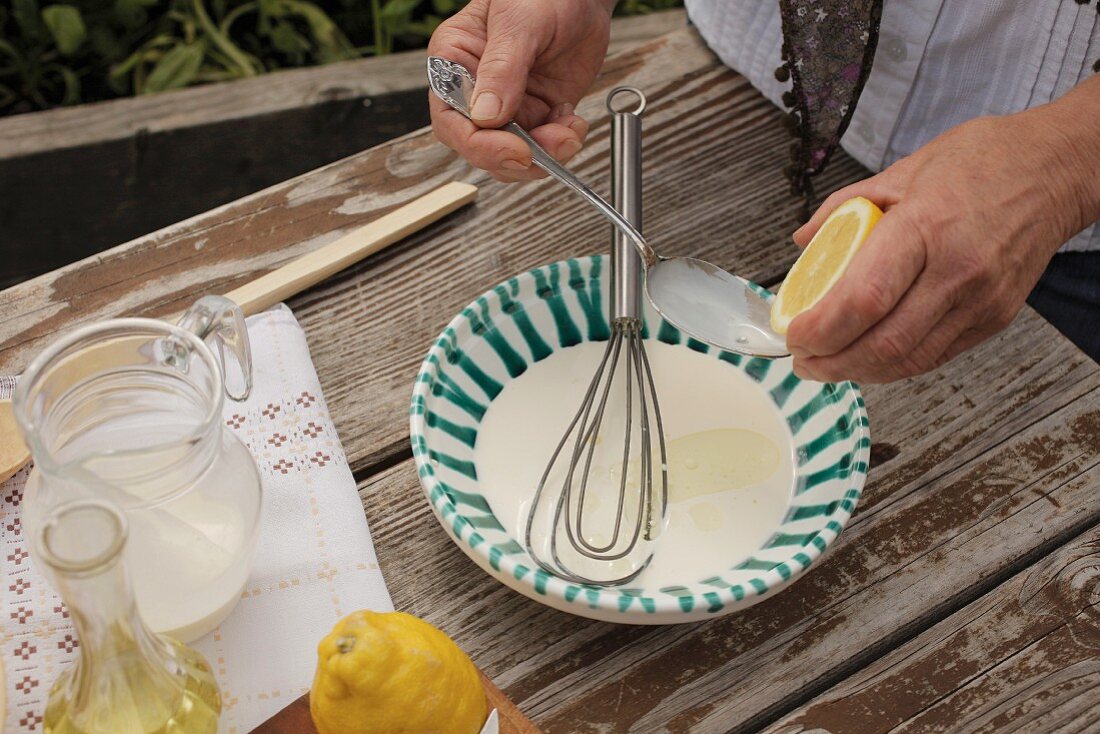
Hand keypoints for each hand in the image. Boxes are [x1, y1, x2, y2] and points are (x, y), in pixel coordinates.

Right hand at [427, 0, 612, 181]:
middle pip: (479, 146)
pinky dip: (561, 144)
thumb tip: (486, 116)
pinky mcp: (538, 112)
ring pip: (512, 155)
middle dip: (513, 158)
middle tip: (544, 154)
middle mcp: (477, 89)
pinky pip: (543, 146)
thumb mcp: (518, 22)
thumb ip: (502, 68)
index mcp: (455, 62)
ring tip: (568, 133)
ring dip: (543, 156)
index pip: (450, 120)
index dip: (478, 144)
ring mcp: (509, 104)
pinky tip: (573, 122)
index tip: (513, 150)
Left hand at [785, 97, 1099, 383]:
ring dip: (858, 372)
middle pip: (883, 342)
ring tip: (825, 365)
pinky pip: (934, 356)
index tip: (791, 334)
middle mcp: (958, 270)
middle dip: (830, 362)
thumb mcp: (903, 169)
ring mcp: (981, 299)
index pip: (865, 298)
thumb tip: (802, 241)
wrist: (1055, 168)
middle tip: (800, 359)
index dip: (820, 328)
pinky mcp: (995, 318)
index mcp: (927, 226)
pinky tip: (865, 358)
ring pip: (908, 360)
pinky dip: (892, 365)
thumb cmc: (981, 162)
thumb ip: (844, 207)